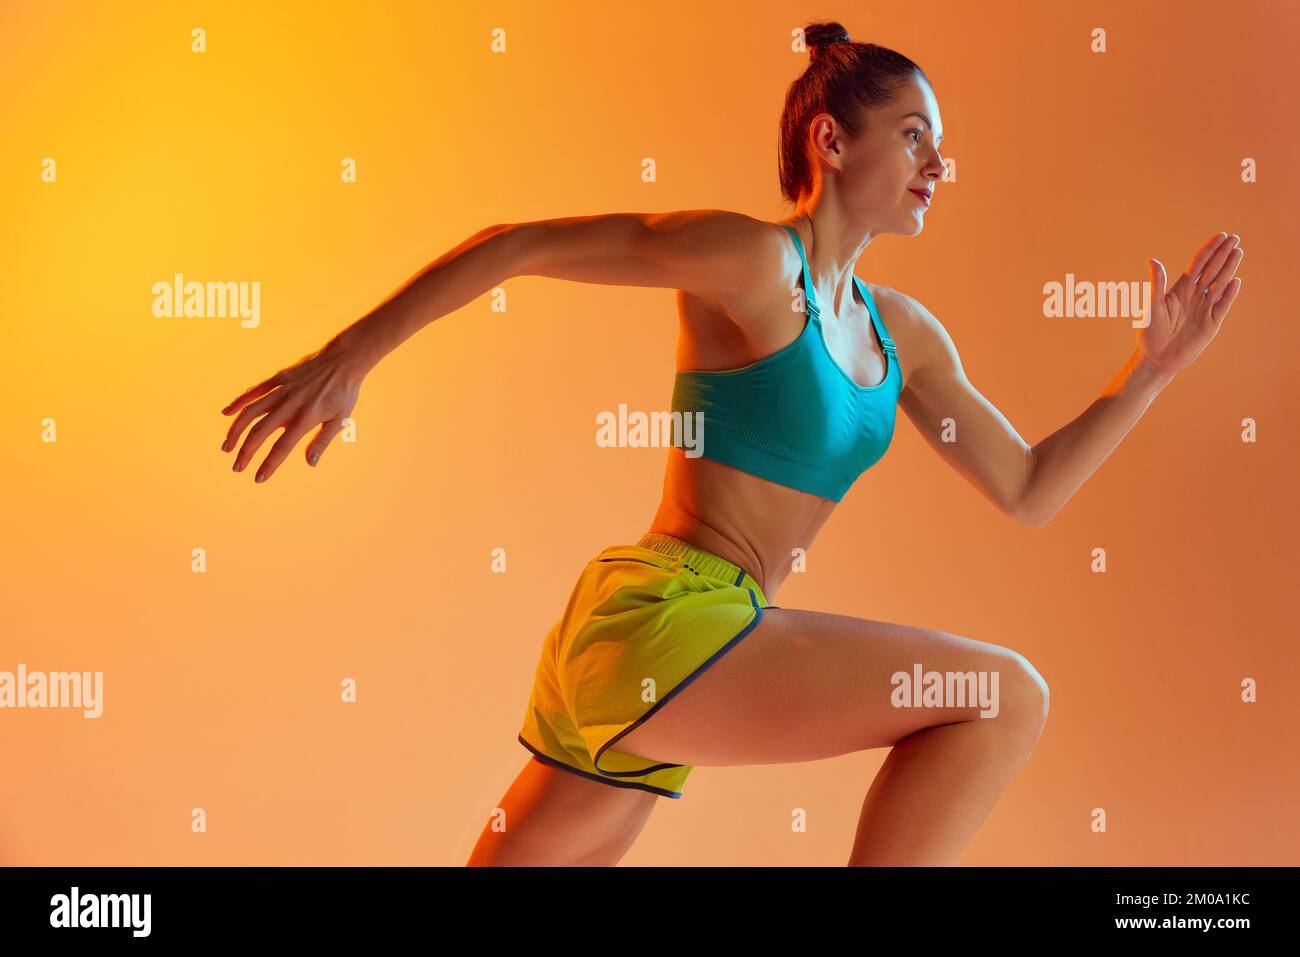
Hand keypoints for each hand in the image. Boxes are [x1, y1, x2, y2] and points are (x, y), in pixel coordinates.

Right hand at [220, 337, 366, 482]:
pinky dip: (238, 402)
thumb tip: (310, 463)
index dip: (269, 464)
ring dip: (235, 430)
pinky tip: (226, 413)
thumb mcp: (340, 420)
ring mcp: (281, 390)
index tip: (259, 478)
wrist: (343, 360)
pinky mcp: (277, 378)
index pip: (282, 447)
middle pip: (260, 432)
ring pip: (250, 412)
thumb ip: (322, 441)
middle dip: (246, 452)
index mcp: (306, 417)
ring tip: (226, 446)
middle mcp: (290, 404)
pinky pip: (253, 391)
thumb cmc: (344, 393)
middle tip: (237, 467)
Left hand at [1138, 232, 1243, 377]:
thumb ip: (1156, 283)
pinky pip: (1222, 305)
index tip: (1220, 236)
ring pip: (1220, 284)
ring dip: (1229, 268)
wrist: (1156, 358)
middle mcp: (1194, 296)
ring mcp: (1204, 308)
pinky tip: (1236, 281)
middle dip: (1223, 254)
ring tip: (1238, 252)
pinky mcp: (1211, 323)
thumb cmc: (1149, 333)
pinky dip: (1229, 294)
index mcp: (1180, 289)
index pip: (1198, 264)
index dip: (1209, 250)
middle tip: (1234, 238)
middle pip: (1212, 270)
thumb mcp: (1151, 306)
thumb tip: (1152, 260)